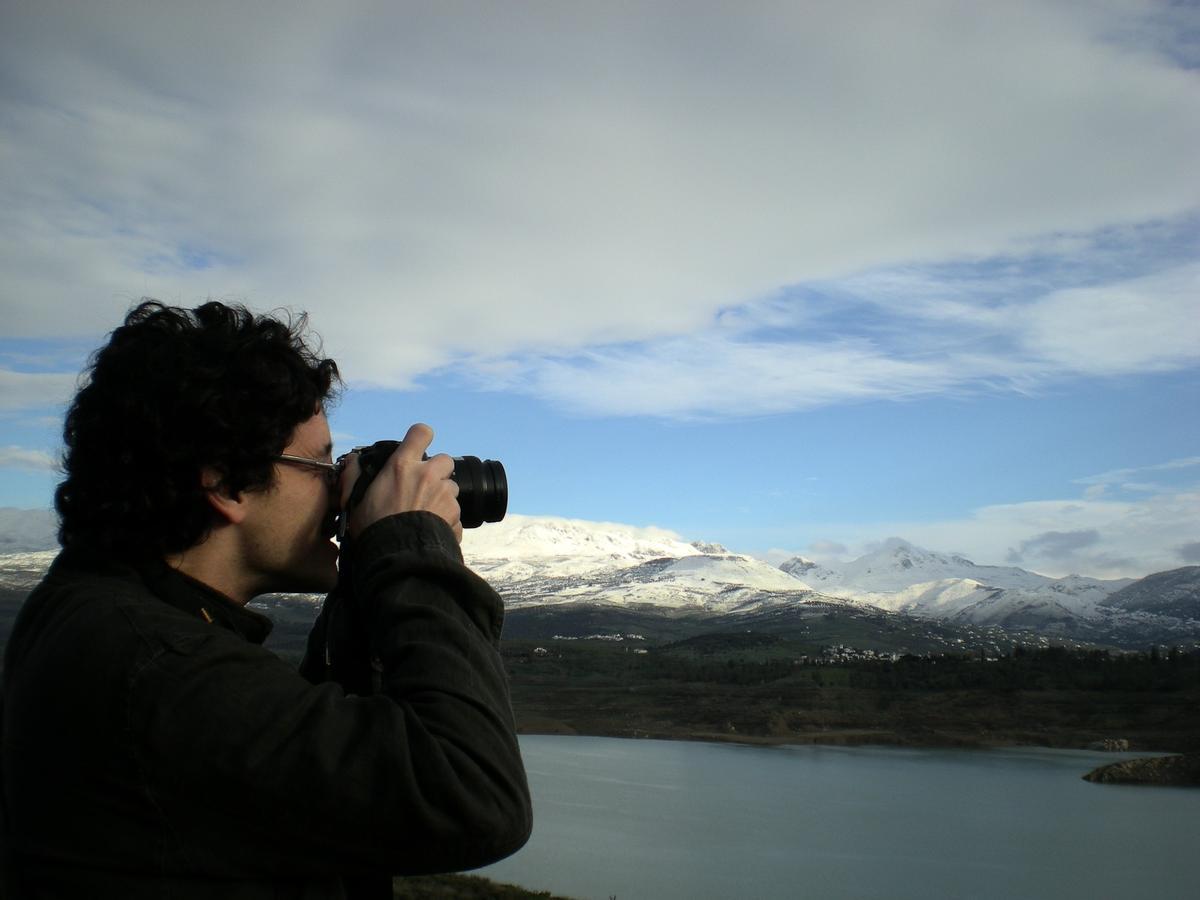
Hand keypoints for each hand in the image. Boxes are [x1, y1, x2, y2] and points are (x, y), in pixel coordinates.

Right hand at [339, 423, 461, 541]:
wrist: (397, 558)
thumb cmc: (374, 529)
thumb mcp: (355, 500)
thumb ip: (354, 476)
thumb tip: (353, 461)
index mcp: (403, 467)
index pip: (421, 433)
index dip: (420, 438)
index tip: (416, 447)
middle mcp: (428, 476)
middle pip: (445, 460)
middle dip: (437, 471)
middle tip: (423, 486)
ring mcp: (446, 496)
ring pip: (452, 489)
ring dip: (442, 497)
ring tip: (425, 514)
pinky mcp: (456, 516)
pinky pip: (455, 514)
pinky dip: (446, 520)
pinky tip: (431, 530)